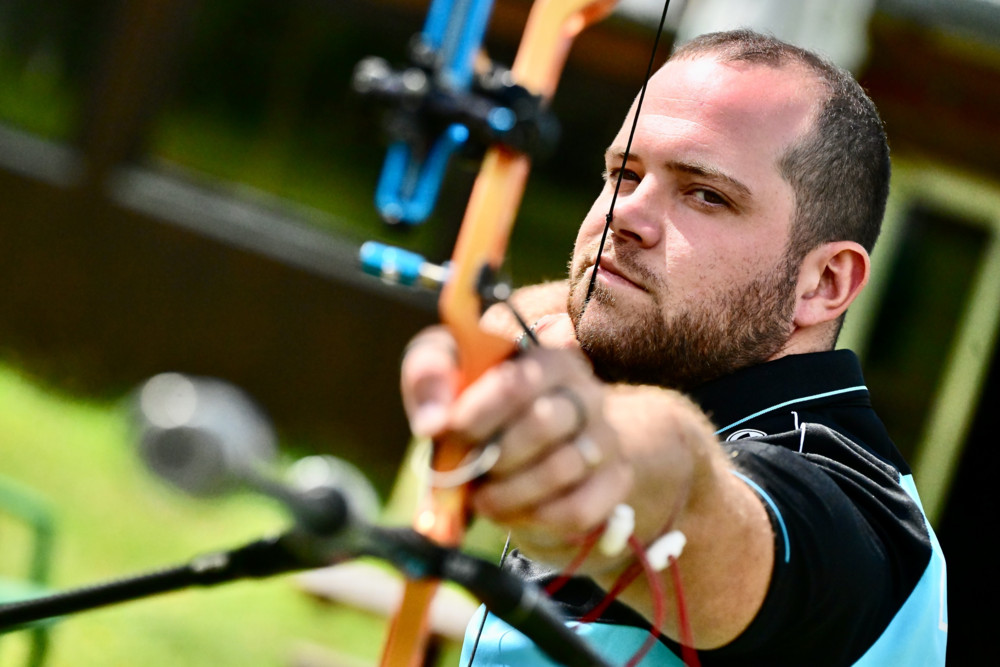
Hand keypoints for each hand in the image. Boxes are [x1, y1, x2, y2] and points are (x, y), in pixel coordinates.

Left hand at [400, 326, 632, 565]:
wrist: (525, 452)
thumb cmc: (479, 406)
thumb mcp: (448, 377)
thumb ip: (431, 379)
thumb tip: (433, 421)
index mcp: (549, 359)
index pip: (519, 381)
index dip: (479, 411)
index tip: (450, 432)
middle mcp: (587, 393)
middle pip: (544, 423)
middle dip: (495, 455)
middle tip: (467, 472)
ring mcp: (605, 438)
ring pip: (561, 469)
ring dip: (510, 493)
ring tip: (483, 499)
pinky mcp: (614, 481)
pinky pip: (580, 508)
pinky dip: (537, 518)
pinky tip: (514, 514)